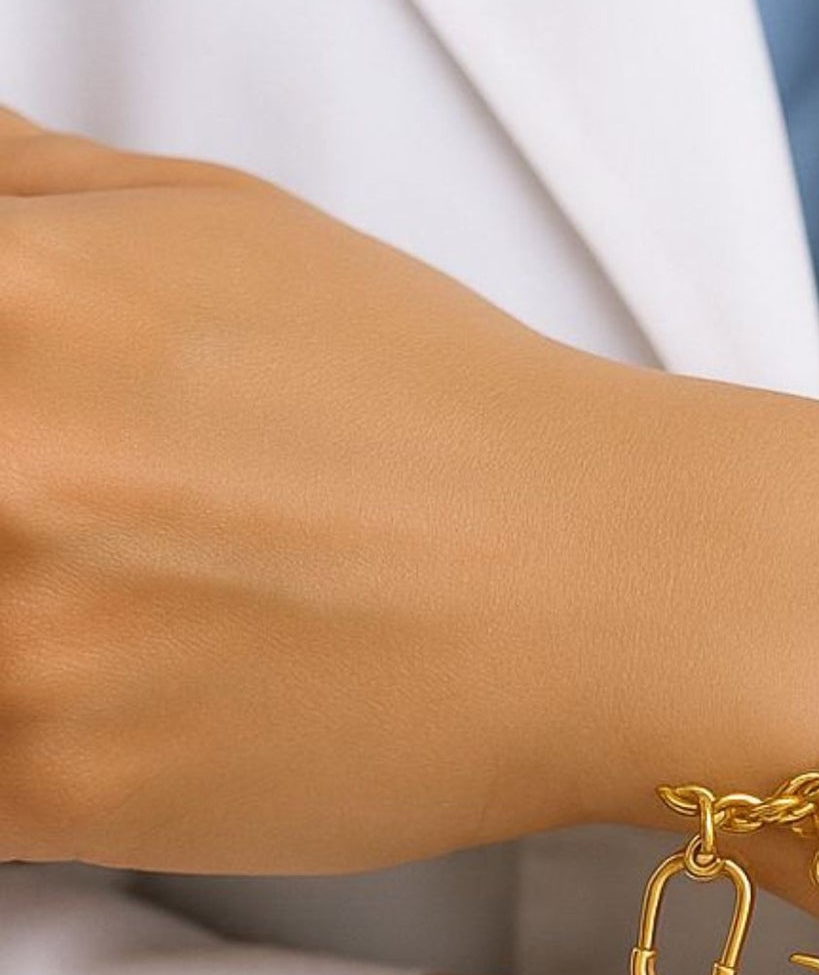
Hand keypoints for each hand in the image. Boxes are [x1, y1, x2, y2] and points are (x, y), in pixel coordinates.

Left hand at [0, 111, 634, 872]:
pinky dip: (8, 728)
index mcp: (4, 289)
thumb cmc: (429, 404)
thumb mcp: (212, 220)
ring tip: (93, 596)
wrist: (602, 586)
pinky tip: (101, 681)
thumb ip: (11, 183)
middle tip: (56, 519)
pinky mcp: (49, 792)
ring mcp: (11, 637)